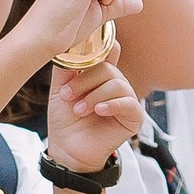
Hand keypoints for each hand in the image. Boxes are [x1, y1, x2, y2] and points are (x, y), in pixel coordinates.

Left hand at [44, 55, 144, 173]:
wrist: (67, 148)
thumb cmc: (64, 119)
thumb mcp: (60, 89)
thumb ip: (65, 68)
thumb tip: (68, 45)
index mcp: (100, 75)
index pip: (107, 52)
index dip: (98, 49)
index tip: (83, 54)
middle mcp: (116, 84)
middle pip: (108, 69)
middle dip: (84, 81)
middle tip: (67, 95)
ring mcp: (126, 99)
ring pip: (117, 84)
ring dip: (93, 96)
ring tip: (78, 109)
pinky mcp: (134, 116)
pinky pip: (129, 103)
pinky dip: (111, 105)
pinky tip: (98, 111)